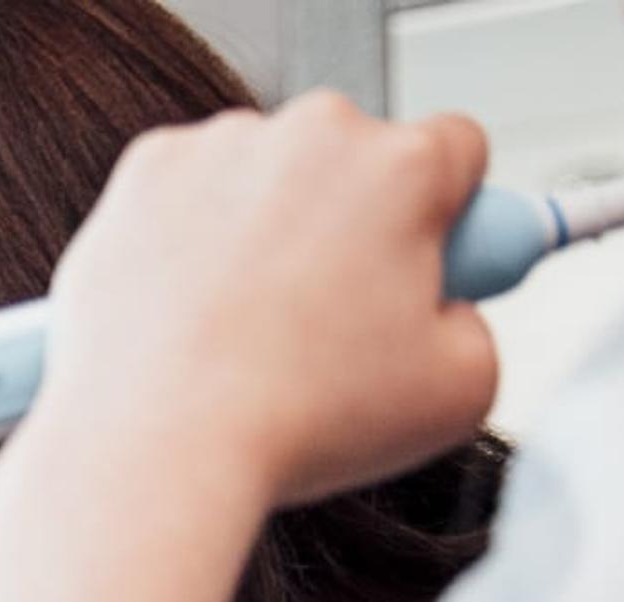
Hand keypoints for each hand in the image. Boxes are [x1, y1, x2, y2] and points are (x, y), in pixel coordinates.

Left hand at [35, 92, 500, 510]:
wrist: (155, 447)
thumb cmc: (302, 426)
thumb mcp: (461, 393)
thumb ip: (478, 323)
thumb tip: (447, 302)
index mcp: (405, 167)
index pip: (457, 151)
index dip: (446, 212)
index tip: (423, 259)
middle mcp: (315, 131)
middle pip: (355, 158)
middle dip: (351, 221)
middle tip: (324, 319)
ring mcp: (222, 145)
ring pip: (268, 173)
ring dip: (267, 228)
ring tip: (244, 330)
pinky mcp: (145, 172)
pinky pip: (189, 192)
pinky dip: (190, 238)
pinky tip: (190, 311)